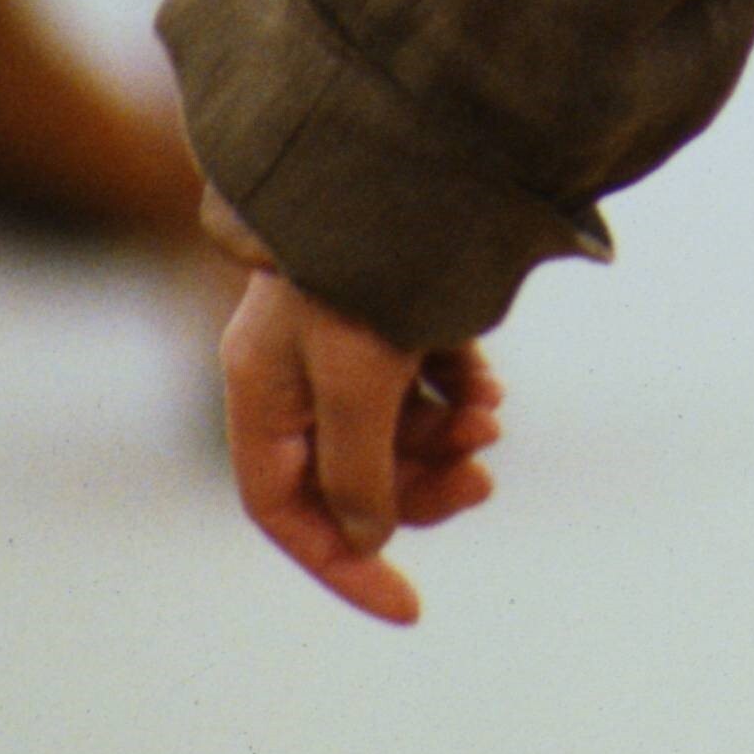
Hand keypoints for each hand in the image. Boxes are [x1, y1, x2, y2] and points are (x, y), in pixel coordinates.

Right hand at [216, 244, 502, 627]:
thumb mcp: (358, 377)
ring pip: (395, 427)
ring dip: (445, 437)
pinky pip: (424, 378)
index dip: (341, 565)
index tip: (410, 609)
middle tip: (484, 475)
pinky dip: (457, 391)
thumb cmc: (365, 262)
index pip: (284, 510)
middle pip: (351, 474)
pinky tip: (488, 385)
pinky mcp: (394, 303)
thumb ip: (357, 469)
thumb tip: (364, 539)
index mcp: (262, 389)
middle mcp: (297, 368)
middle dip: (418, 487)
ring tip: (491, 416)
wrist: (410, 144)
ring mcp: (346, 334)